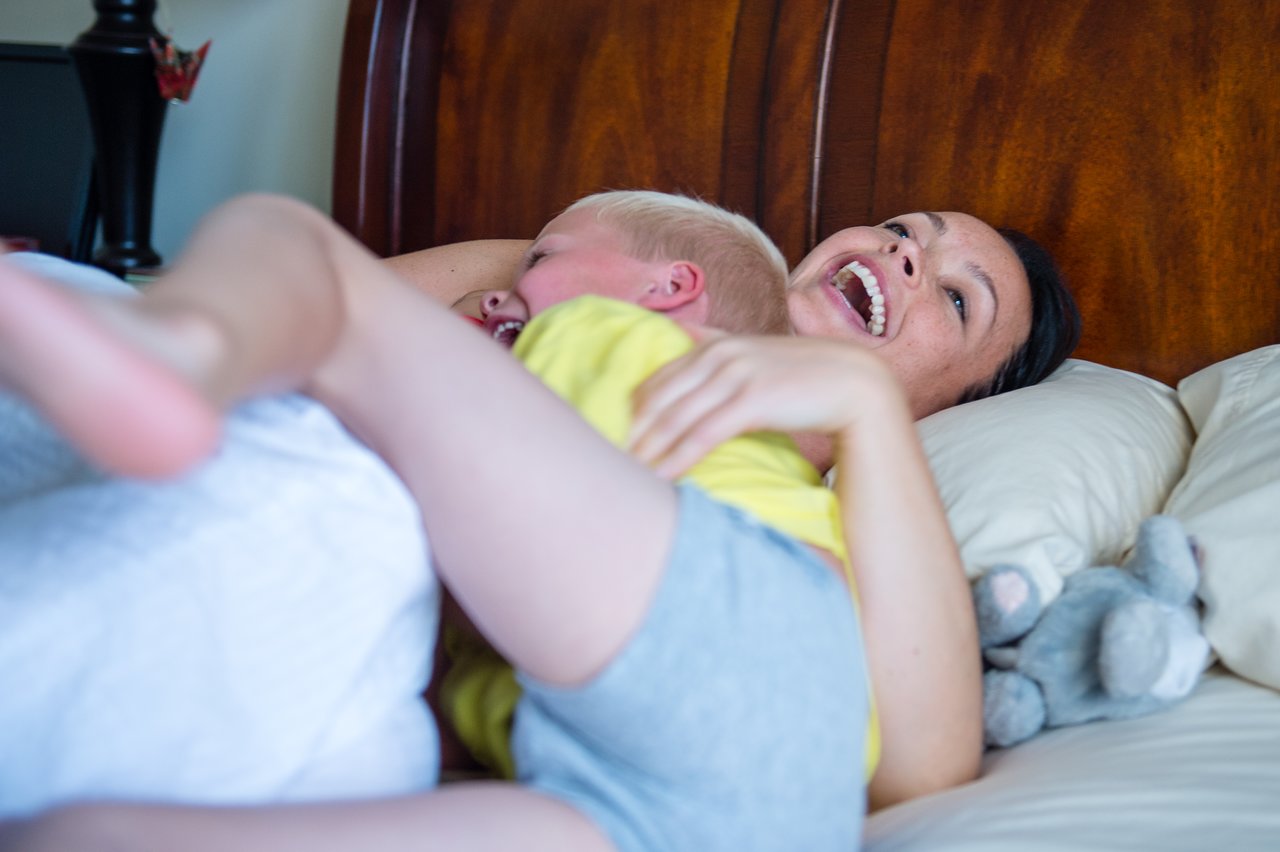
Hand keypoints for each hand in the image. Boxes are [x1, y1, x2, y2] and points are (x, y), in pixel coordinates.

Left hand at [628, 330, 902, 477]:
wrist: (855, 383)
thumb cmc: (804, 378)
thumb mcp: (755, 357)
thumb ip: (720, 350)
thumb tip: (686, 340)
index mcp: (714, 346)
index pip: (656, 380)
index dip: (633, 413)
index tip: (613, 441)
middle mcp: (719, 355)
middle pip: (658, 400)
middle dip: (632, 435)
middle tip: (608, 467)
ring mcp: (736, 375)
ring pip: (676, 418)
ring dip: (648, 451)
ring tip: (627, 479)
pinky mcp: (753, 400)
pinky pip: (703, 434)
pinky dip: (678, 459)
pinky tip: (661, 479)